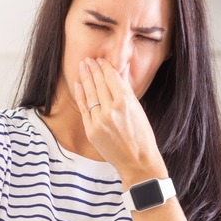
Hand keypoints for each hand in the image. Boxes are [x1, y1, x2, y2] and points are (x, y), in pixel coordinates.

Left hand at [73, 58, 167, 184]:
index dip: (105, 67)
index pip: (111, 78)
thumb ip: (125, 91)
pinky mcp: (91, 130)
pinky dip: (80, 94)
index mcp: (126, 102)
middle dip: (93, 69)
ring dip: (85, 78)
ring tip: (82, 66)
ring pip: (89, 93)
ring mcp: (99, 120)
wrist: (137, 161)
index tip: (101, 60)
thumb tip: (117, 73)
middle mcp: (111, 110)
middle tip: (88, 59)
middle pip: (99, 83)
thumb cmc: (142, 135)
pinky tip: (78, 84)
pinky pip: (84, 108)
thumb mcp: (138, 109)